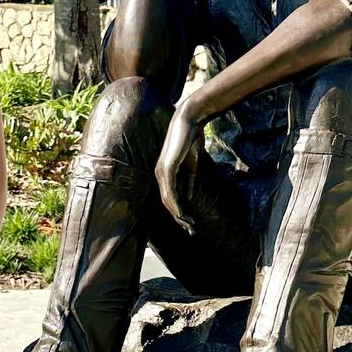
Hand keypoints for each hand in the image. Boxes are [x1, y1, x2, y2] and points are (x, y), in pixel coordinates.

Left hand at [155, 103, 203, 234]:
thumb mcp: (191, 166)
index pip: (169, 197)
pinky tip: (181, 213)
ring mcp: (161, 171)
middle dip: (179, 217)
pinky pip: (169, 190)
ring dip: (178, 214)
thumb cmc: (191, 140)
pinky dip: (175, 203)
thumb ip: (188, 181)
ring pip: (167, 199)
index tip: (189, 223)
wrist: (190, 122)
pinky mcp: (167, 167)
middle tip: (190, 229)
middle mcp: (159, 174)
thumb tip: (188, 197)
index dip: (179, 211)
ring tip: (188, 224)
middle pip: (167, 202)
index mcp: (165, 173)